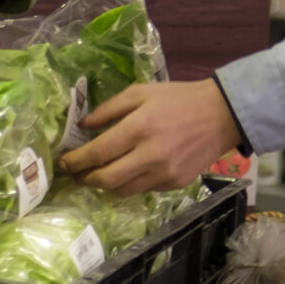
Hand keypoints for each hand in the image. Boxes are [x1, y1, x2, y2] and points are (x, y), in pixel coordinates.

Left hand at [59, 80, 242, 194]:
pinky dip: (128, 185)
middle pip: (106, 179)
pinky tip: (123, 174)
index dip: (76, 161)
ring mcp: (164, 173)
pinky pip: (142, 190)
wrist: (222, 115)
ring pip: (122, 191)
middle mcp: (150, 155)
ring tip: (95, 176)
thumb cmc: (178, 99)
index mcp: (139, 128)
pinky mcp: (175, 184)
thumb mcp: (141, 92)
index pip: (98, 153)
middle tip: (75, 174)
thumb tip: (83, 125)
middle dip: (85, 179)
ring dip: (104, 186)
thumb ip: (109, 109)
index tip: (63, 162)